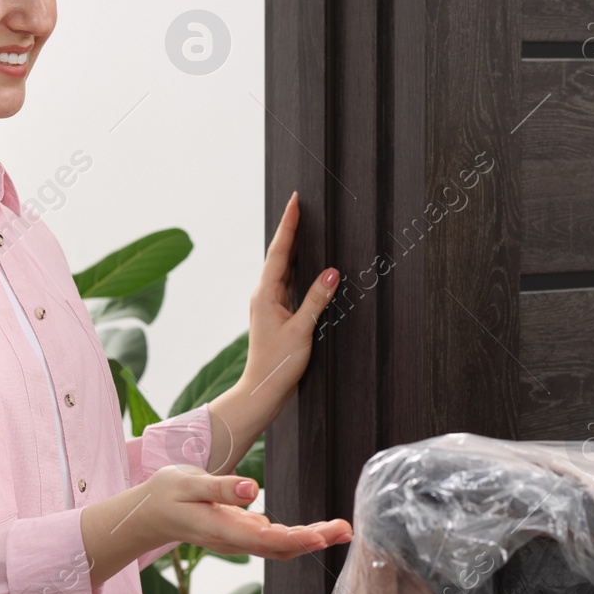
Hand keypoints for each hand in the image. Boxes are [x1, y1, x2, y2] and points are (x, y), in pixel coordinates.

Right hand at [138, 464, 351, 560]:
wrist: (150, 513)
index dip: (296, 539)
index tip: (321, 535)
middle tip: (347, 530)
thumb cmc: (166, 494)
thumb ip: (219, 487)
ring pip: (281, 545)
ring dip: (312, 538)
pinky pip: (275, 539)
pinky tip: (319, 529)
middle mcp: (235, 540)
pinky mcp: (242, 531)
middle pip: (281, 547)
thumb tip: (253, 489)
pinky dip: (299, 535)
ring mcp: (239, 539)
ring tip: (341, 529)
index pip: (265, 539)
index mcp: (223, 530)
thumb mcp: (187, 483)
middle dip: (315, 540)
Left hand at [207, 193, 338, 473]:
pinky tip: (305, 264)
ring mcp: (268, 304)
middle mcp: (264, 295)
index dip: (288, 226)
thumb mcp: (301, 331)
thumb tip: (331, 272)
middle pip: (279, 255)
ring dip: (292, 248)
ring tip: (303, 226)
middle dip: (290, 230)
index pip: (279, 252)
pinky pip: (287, 283)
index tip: (295, 202)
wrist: (262, 390)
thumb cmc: (278, 364)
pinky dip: (296, 268)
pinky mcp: (275, 314)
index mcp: (266, 294)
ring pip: (283, 269)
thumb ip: (316, 300)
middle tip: (299, 206)